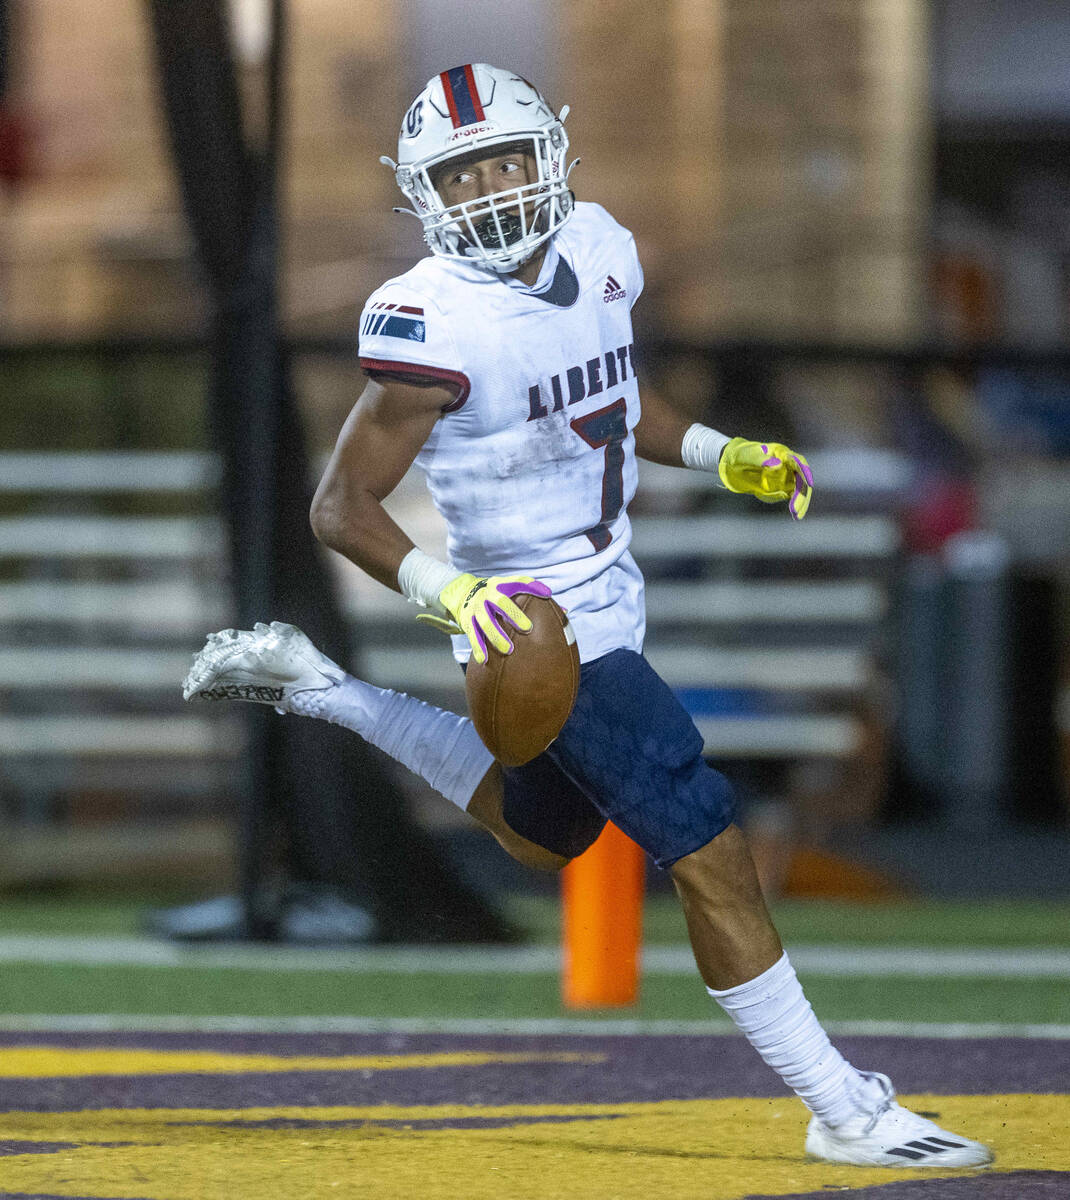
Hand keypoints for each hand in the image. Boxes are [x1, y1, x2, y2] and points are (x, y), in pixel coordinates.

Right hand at [415, 573, 551, 663]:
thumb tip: (564, 613)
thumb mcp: (511, 592)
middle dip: (513, 614)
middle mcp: (488, 594)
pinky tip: (484, 660)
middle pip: (500, 601)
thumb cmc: (497, 596)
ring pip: (485, 621)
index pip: (518, 582)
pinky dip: (478, 647)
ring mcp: (476, 608)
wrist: (462, 593)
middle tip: (527, 629)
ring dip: (496, 635)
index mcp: (501, 585)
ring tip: (508, 650)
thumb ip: (534, 600)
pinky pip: (472, 635)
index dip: (533, 586)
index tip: (547, 594)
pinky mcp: (467, 621)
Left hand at [718, 437, 813, 519]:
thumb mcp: (747, 456)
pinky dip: (790, 504)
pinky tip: (790, 512)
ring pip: (799, 491)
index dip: (806, 472)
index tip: (809, 484)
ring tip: (796, 515)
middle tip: (796, 510)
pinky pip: (788, 497)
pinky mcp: (781, 488)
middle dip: (802, 495)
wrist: (731, 466)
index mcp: (782, 454)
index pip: (799, 462)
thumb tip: (778, 465)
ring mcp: (785, 477)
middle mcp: (788, 466)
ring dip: (800, 502)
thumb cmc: (740, 456)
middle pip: (801, 480)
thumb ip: (761, 460)